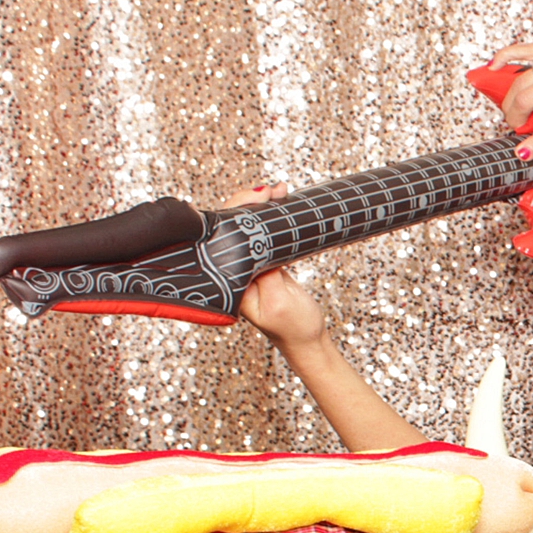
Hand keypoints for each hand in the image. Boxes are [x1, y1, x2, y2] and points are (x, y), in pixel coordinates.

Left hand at [220, 183, 327, 349]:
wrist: (309, 341)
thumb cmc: (294, 328)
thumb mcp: (281, 303)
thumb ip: (267, 275)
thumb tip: (259, 244)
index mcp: (229, 282)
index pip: (224, 238)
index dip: (237, 213)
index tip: (258, 198)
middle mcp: (232, 271)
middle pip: (232, 228)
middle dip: (249, 203)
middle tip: (272, 191)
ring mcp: (247, 266)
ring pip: (246, 228)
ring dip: (261, 207)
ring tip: (279, 193)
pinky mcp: (263, 263)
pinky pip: (261, 235)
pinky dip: (271, 218)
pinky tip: (280, 204)